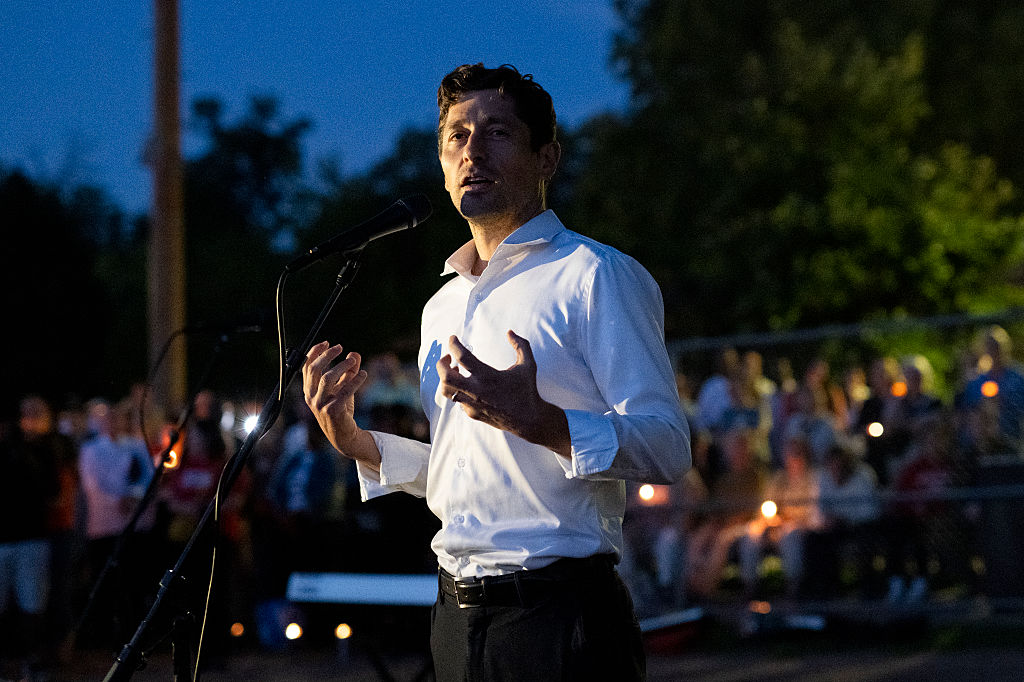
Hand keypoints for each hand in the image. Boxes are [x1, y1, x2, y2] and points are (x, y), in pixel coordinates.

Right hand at [302, 341, 377, 465]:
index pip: (306, 367)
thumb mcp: (343, 388)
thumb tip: (355, 353)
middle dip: (327, 355)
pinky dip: (355, 380)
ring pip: (328, 378)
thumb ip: (348, 371)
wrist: (344, 435)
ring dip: (341, 366)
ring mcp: (320, 404)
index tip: (326, 343)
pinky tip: (363, 375)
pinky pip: (345, 391)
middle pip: (315, 369)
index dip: (315, 352)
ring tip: (353, 361)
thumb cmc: (341, 410)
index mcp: (309, 390)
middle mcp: (311, 397)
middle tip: (340, 347)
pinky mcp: (333, 410)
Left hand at [437, 331, 570, 456]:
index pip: (462, 356)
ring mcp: (473, 404)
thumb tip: (509, 332)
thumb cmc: (527, 390)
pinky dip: (457, 390)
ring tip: (455, 371)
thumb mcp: (528, 365)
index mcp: (489, 376)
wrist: (529, 420)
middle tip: (447, 357)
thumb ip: (521, 345)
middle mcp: (477, 390)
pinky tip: (466, 385)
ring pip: (446, 391)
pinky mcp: (472, 413)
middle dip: (441, 363)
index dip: (453, 344)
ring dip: (445, 378)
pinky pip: (456, 400)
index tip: (452, 338)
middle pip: (446, 376)